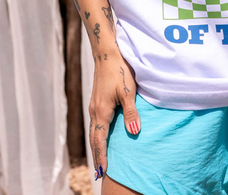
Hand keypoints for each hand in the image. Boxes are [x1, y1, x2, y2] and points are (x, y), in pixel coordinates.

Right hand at [89, 49, 140, 179]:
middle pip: (94, 139)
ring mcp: (94, 106)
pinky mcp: (97, 101)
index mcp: (101, 112)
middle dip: (97, 156)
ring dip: (97, 146)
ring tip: (100, 160)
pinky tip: (102, 137)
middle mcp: (95, 111)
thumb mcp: (128, 92)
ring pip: (94, 131)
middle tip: (99, 174)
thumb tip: (134, 133)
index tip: (103, 173)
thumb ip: (131, 113)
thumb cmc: (119, 71)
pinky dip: (97, 135)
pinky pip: (96, 124)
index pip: (100, 140)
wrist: (107, 54)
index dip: (101, 157)